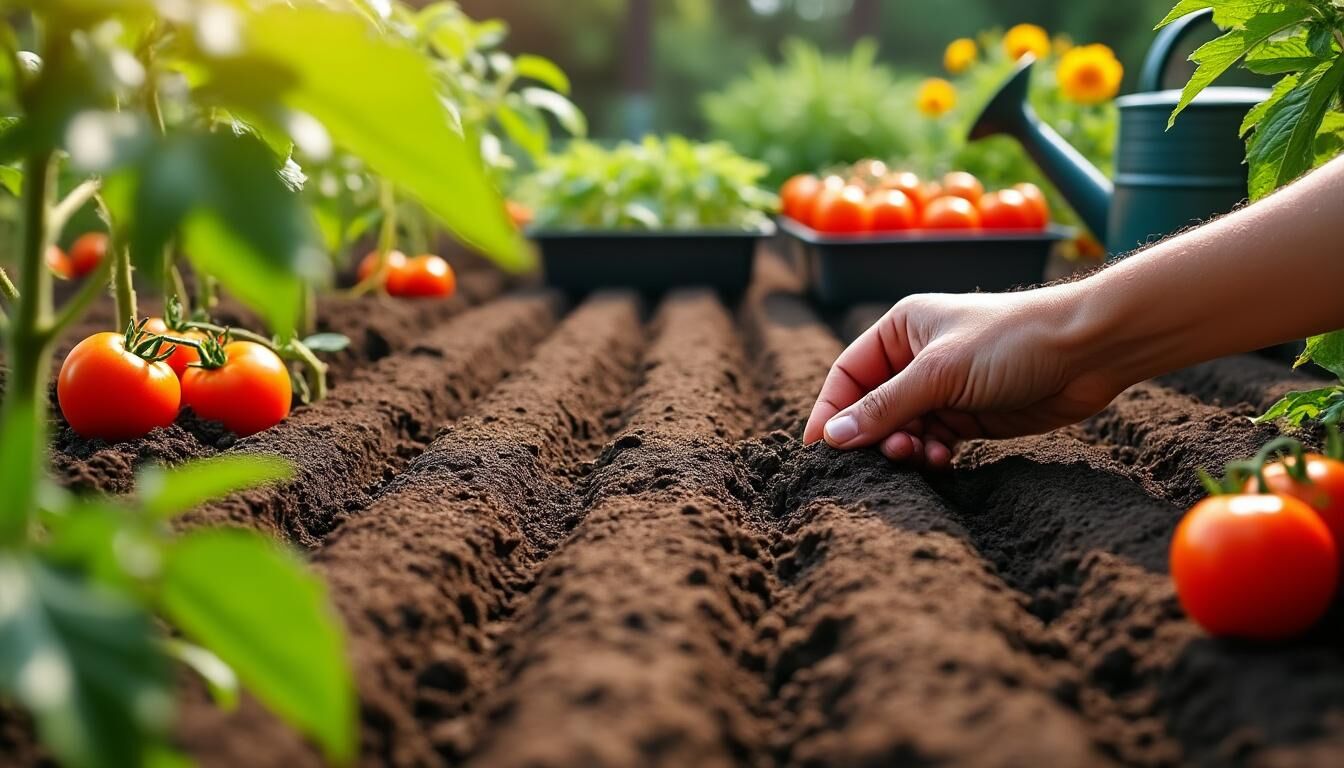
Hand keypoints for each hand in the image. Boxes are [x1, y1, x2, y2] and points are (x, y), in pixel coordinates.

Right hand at [803, 289, 1124, 466]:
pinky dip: (932, 456)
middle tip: (885, 457)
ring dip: (905, 449)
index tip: (820, 450)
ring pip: (903, 430)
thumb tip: (832, 438)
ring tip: (918, 457)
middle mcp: (916, 359)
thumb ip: (884, 407)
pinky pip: (933, 443)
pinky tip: (945, 460)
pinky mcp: (970, 416)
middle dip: (873, 436)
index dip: (831, 411)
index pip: (847, 375)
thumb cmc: (1012, 342)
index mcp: (900, 330)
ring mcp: (944, 389)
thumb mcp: (940, 373)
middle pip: (872, 408)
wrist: (1089, 350)